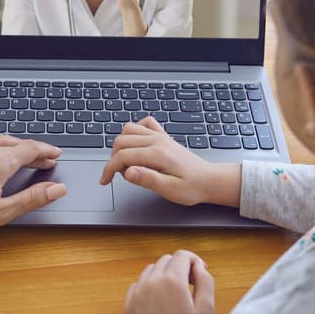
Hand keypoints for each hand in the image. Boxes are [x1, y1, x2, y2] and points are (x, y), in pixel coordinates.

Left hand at [0, 108, 66, 239]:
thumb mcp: (2, 212)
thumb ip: (32, 198)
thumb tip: (57, 189)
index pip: (31, 151)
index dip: (46, 152)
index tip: (56, 154)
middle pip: (17, 145)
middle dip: (34, 151)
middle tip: (46, 160)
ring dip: (15, 143)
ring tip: (25, 150)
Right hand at [99, 116, 241, 206]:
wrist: (209, 180)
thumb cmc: (192, 187)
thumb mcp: (170, 190)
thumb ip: (148, 179)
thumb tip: (127, 171)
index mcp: (157, 154)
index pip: (123, 156)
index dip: (109, 169)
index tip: (105, 181)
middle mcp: (157, 140)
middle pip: (121, 141)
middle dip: (114, 158)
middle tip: (122, 176)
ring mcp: (160, 136)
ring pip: (128, 129)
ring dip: (121, 145)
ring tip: (128, 163)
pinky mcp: (162, 136)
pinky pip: (144, 123)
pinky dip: (135, 131)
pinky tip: (137, 146)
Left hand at [125, 250, 214, 313]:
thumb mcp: (207, 308)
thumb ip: (205, 280)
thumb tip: (198, 266)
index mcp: (173, 281)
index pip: (182, 255)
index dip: (194, 261)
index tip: (199, 273)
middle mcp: (151, 282)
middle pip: (166, 260)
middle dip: (180, 267)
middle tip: (190, 285)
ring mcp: (137, 293)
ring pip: (151, 270)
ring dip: (163, 275)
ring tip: (174, 294)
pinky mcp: (128, 305)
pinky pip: (138, 285)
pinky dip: (149, 287)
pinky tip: (159, 302)